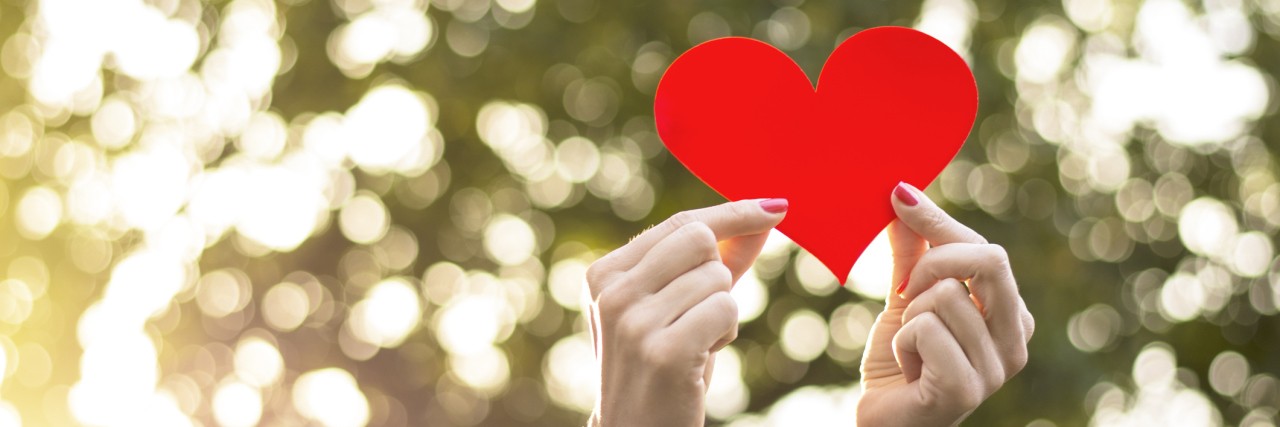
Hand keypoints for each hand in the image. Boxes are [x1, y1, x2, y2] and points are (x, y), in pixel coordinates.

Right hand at [585, 199, 787, 426]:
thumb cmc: (665, 362)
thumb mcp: (682, 303)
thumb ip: (723, 257)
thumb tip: (767, 212)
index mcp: (605, 274)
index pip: (679, 223)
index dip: (733, 214)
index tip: (775, 208)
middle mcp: (613, 293)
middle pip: (701, 240)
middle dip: (718, 274)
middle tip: (698, 313)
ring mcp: (634, 322)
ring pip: (717, 278)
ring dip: (722, 311)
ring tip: (694, 342)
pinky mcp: (664, 351)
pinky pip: (725, 308)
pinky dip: (726, 331)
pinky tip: (702, 356)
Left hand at [857, 182, 1034, 425]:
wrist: (884, 421)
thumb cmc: (901, 362)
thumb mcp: (906, 299)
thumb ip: (911, 252)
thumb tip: (903, 195)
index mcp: (1010, 313)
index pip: (983, 248)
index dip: (938, 220)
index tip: (899, 195)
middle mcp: (1016, 339)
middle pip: (989, 260)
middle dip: (932, 263)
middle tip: (905, 292)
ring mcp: (997, 368)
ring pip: (945, 297)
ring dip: (908, 320)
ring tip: (912, 349)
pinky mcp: (968, 389)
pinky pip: (927, 331)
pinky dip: (903, 345)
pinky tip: (910, 370)